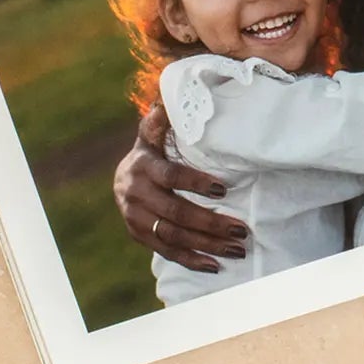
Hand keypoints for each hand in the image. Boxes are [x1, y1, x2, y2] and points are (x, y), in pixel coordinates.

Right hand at [113, 103, 245, 270]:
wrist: (122, 178)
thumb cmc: (151, 151)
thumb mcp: (153, 132)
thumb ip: (162, 119)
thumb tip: (167, 97)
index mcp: (142, 167)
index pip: (170, 177)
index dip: (195, 183)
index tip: (224, 187)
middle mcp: (136, 195)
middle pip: (175, 213)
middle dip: (210, 222)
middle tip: (241, 228)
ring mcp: (136, 220)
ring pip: (173, 237)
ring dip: (207, 244)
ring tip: (237, 247)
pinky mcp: (140, 237)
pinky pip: (166, 252)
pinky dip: (191, 260)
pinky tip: (215, 266)